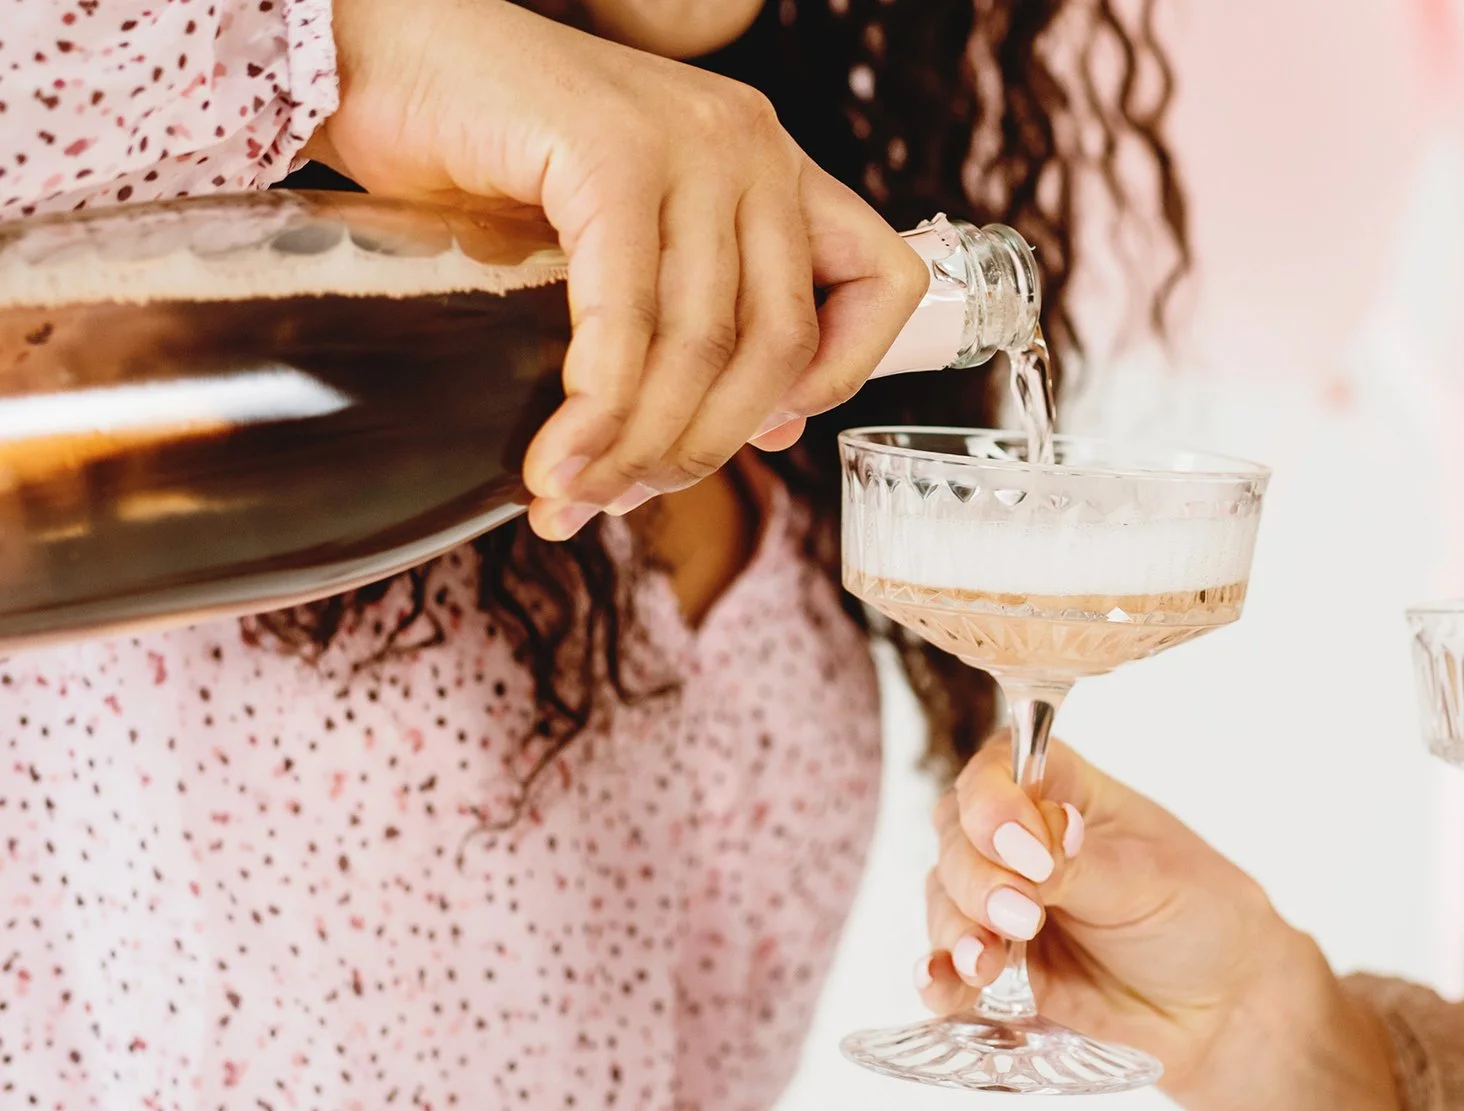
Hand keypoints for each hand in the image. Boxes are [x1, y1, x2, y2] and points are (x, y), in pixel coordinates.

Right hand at [307, 0, 926, 537]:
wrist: (371, 54)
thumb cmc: (486, 157)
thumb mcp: (624, 241)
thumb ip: (700, 315)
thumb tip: (774, 426)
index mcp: (772, 166)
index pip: (884, 281)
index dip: (843, 375)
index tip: (768, 432)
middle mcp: (750, 147)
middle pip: (780, 344)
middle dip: (705, 446)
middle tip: (626, 497)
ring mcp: (688, 142)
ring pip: (703, 347)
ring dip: (638, 448)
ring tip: (573, 497)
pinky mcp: (610, 152)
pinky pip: (628, 321)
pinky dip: (596, 408)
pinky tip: (558, 459)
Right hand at [922, 735, 1404, 1110]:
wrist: (1222, 1009)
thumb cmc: (1203, 921)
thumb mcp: (1152, 883)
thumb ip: (1080, 867)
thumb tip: (1026, 847)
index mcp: (1066, 794)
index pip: (1001, 769)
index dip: (993, 802)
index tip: (1020, 846)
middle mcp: (1022, 843)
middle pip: (958, 836)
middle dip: (977, 877)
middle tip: (1020, 916)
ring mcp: (1003, 906)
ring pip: (945, 900)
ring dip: (956, 929)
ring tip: (985, 963)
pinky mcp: (998, 970)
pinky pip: (948, 969)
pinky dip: (938, 978)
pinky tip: (941, 987)